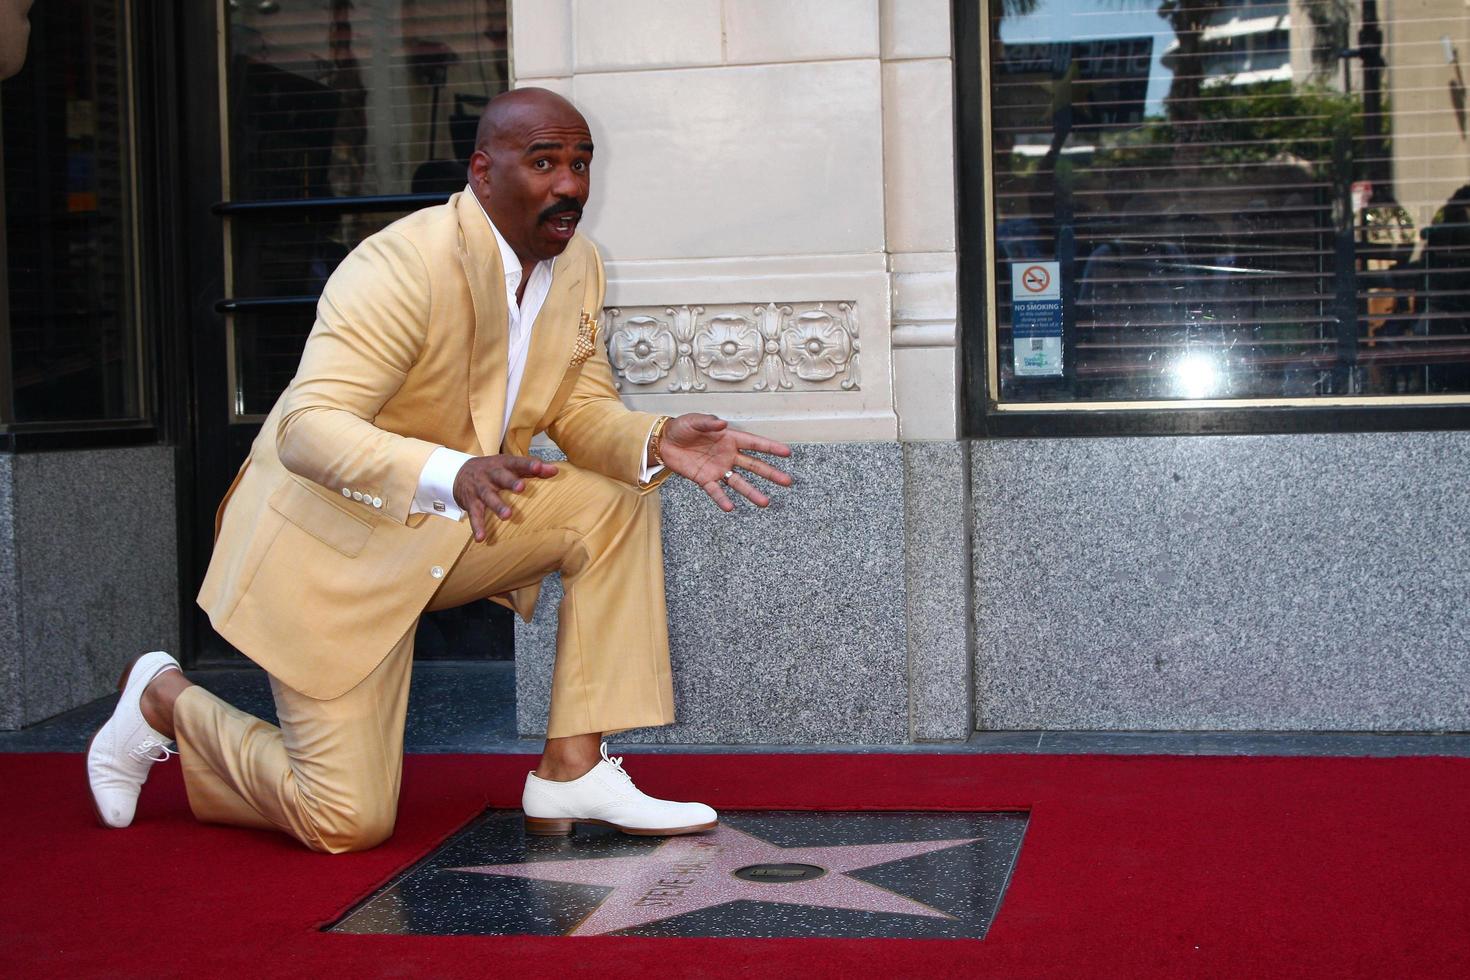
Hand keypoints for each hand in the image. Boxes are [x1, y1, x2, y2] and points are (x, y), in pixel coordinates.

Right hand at [453, 454, 558, 540]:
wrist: (459, 472)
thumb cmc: (494, 470)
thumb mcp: (510, 466)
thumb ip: (532, 469)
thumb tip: (555, 471)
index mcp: (503, 464)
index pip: (517, 463)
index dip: (528, 464)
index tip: (539, 467)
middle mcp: (490, 475)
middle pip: (501, 477)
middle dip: (511, 482)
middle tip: (521, 487)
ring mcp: (480, 489)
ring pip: (488, 496)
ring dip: (498, 505)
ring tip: (507, 515)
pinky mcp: (471, 502)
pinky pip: (474, 515)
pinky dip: (477, 526)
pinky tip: (481, 538)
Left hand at [657, 413, 792, 511]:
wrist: (663, 441)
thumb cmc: (682, 427)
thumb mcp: (694, 421)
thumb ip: (708, 422)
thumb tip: (723, 424)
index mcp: (729, 438)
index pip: (754, 443)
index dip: (770, 447)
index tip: (787, 452)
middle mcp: (728, 455)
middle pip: (753, 466)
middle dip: (770, 474)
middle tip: (787, 482)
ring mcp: (718, 469)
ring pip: (738, 482)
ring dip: (751, 492)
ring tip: (765, 502)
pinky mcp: (704, 479)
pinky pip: (715, 491)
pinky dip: (722, 499)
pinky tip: (730, 507)